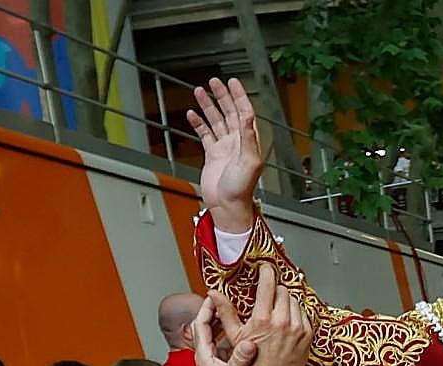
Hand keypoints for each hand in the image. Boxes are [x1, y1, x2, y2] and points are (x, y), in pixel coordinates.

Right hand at [187, 78, 262, 232]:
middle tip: (214, 82)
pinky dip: (199, 123)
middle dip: (222, 96)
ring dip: (209, 106)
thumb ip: (248, 137)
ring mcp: (225, 148)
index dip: (239, 96)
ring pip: (216, 121)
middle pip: (230, 112)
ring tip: (200, 91)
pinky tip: (193, 114)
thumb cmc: (241, 189)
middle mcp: (238, 142)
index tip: (233, 82)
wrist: (227, 206)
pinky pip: (205, 134)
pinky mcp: (213, 155)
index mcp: (249, 142)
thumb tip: (247, 116)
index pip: (245, 112)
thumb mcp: (249, 161)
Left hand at [193, 295, 256, 365]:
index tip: (214, 295)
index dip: (206, 308)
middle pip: (206, 327)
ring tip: (237, 312)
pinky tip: (244, 335)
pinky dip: (232, 336)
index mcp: (203, 355)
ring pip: (215, 336)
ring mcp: (213, 362)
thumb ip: (239, 360)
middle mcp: (206, 356)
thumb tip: (247, 342)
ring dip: (224, 323)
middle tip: (228, 299)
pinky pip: (225, 345)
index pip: (199, 325)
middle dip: (216, 311)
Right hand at [209, 263, 311, 365]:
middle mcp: (282, 321)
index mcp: (263, 318)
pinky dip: (296, 314)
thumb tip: (213, 293)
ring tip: (276, 314)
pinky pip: (304, 313)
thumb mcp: (235, 335)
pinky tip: (286, 324)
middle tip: (268, 300)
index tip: (265, 267)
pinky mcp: (307, 334)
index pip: (268, 283)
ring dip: (286, 302)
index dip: (267, 271)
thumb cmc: (251, 361)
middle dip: (275, 291)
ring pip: (295, 300)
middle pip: (283, 290)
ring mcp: (298, 327)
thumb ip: (225, 311)